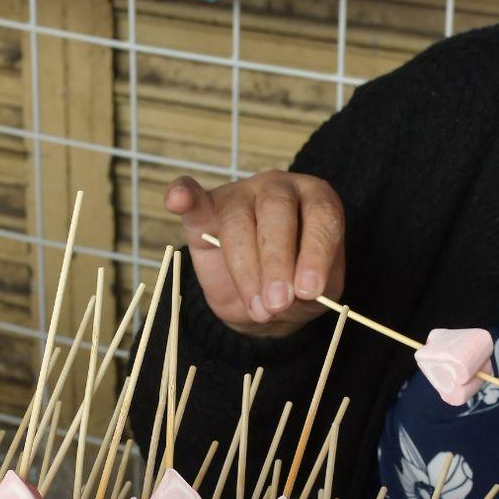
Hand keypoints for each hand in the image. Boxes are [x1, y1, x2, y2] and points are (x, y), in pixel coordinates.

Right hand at [167, 171, 346, 338]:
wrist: (264, 303)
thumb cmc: (297, 288)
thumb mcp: (314, 296)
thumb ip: (307, 291)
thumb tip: (290, 294)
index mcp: (318, 202)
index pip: (322, 216)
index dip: (316, 253)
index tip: (309, 291)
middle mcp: (280, 190)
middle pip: (276, 211)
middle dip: (276, 261)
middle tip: (278, 303)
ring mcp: (240, 196)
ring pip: (237, 220)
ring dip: (245, 268)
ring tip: (257, 308)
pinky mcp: (205, 211)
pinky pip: (195, 198)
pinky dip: (184, 196)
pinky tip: (177, 200)